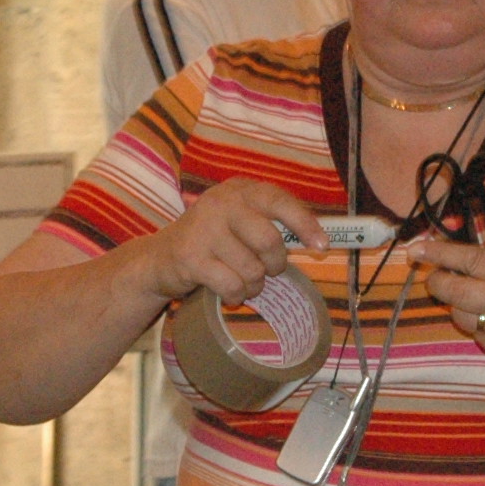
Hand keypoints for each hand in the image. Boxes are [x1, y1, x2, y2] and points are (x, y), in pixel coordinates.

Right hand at [137, 178, 327, 305]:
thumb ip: (274, 225)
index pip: (280, 201)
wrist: (162, 258)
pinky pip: (233, 286)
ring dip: (253, 284)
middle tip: (268, 269)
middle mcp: (221, 203)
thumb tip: (321, 242)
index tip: (322, 246)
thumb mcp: (243, 221)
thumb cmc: (215, 241)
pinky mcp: (190, 258)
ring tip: (240, 278)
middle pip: (269, 241)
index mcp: (240, 190)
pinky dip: (236, 295)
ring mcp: (203, 229)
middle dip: (275, 264)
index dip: (305, 224)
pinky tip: (226, 290)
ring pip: (252, 269)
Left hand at [413, 236, 484, 385]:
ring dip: (460, 307)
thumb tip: (462, 263)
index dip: (441, 253)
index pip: (474, 260)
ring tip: (476, 301)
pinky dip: (480, 328)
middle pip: (458, 293)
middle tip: (433, 277)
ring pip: (463, 318)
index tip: (417, 248)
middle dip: (437, 282)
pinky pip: (479, 339)